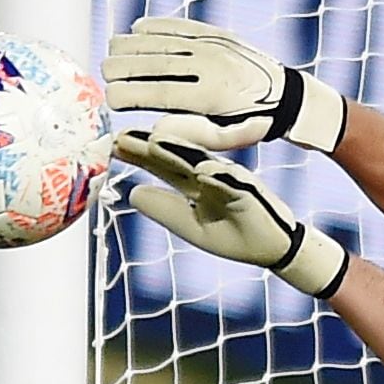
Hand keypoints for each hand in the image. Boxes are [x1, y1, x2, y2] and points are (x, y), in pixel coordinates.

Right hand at [103, 17, 348, 153]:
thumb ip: (190, 134)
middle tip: (102, 74)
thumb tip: (155, 128)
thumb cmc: (251, 124)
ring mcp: (212, 46)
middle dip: (124, 68)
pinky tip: (136, 30)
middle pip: (155, 63)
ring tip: (111, 53)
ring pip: (162, 41)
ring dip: (133, 45)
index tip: (109, 98)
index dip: (131, 94)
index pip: (161, 93)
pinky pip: (178, 26)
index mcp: (211, 97)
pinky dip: (155, 26)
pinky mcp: (215, 33)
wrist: (287, 95)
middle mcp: (209, 66)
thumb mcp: (225, 139)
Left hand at [115, 130, 349, 297]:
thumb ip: (164, 209)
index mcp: (193, 182)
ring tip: (154, 141)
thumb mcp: (191, 225)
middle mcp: (208, 175)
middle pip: (175, 157)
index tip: (112, 146)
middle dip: (149, 146)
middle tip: (122, 135)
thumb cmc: (233, 236)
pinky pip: (232, 182)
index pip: (161, 165)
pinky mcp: (249, 192)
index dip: (138, 155)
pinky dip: (218, 176)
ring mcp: (228, 180)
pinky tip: (202, 170)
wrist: (272, 248)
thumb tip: (132, 193)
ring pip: (200, 161)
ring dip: (179, 151)